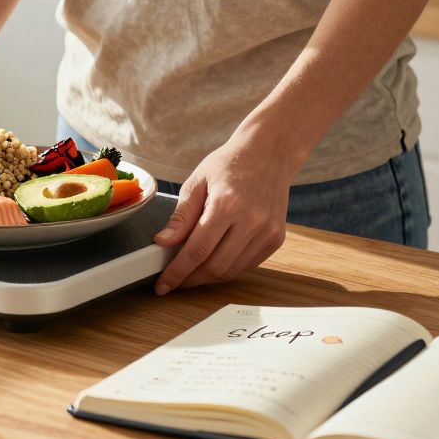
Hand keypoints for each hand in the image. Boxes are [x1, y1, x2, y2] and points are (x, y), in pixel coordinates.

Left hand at [151, 130, 301, 291]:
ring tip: (190, 272)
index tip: (162, 286)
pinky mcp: (276, 239)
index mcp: (227, 205)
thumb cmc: (229, 164)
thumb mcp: (197, 182)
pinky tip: (213, 262)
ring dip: (207, 278)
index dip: (177, 272)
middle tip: (173, 280)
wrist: (269, 153)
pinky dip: (227, 269)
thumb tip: (163, 243)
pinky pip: (247, 265)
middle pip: (215, 267)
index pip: (197, 251)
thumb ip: (181, 216)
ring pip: (232, 271)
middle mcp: (251, 221)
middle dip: (190, 279)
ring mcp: (267, 232)